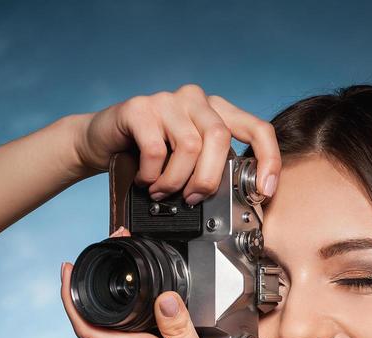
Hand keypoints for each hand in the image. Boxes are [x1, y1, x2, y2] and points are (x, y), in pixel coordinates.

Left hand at [60, 228, 244, 337]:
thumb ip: (180, 331)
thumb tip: (163, 298)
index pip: (85, 323)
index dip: (71, 292)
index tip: (70, 267)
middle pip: (92, 327)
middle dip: (94, 295)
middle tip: (110, 266)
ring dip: (106, 316)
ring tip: (126, 294)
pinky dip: (117, 336)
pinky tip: (137, 330)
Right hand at [72, 83, 280, 201]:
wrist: (104, 143)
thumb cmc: (151, 158)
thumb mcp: (190, 165)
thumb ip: (213, 172)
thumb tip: (238, 203)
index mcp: (217, 112)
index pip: (256, 128)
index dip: (267, 159)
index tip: (265, 190)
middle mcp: (196, 100)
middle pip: (219, 138)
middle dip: (209, 179)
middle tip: (193, 198)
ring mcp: (168, 100)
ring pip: (189, 146)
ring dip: (176, 181)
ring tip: (163, 192)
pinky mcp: (139, 107)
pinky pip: (156, 149)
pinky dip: (153, 175)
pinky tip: (145, 180)